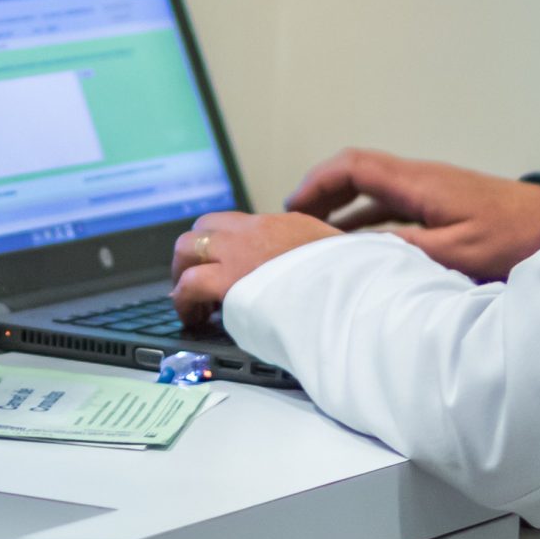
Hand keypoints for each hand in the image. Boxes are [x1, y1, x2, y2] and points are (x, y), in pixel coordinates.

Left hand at [170, 211, 340, 329]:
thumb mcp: (344, 257)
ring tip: (188, 298)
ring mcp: (239, 252)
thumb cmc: (355, 282)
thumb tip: (333, 271)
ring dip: (184, 272)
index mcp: (287, 225)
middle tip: (196, 277)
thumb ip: (327, 260)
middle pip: (206, 227)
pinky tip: (191, 314)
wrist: (351, 292)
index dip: (225, 244)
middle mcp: (257, 231)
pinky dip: (184, 299)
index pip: (241, 224)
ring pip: (188, 246)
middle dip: (195, 252)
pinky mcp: (228, 280)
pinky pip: (189, 284)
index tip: (226, 264)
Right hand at [285, 148, 539, 281]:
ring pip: (371, 186)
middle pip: (356, 171)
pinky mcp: (439, 201)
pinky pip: (389, 201)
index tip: (294, 205)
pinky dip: (363, 215)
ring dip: (340, 204)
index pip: (354, 167)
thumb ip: (406, 249)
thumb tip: (359, 250)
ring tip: (313, 231)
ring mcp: (429, 188)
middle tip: (293, 218)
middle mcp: (419, 178)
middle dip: (320, 191)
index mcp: (419, 183)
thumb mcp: (457, 253)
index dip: (318, 183)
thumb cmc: (512, 237)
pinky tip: (355, 240)